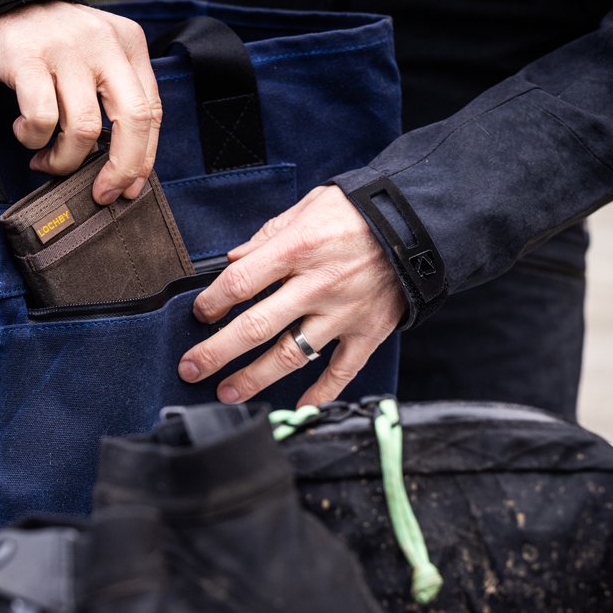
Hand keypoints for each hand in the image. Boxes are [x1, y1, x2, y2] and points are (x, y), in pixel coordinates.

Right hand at [0, 1, 160, 204]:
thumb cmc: (50, 44)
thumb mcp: (96, 58)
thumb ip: (113, 99)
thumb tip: (121, 166)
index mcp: (128, 45)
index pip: (151, 111)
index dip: (143, 158)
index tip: (129, 187)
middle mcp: (103, 44)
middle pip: (131, 119)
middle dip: (121, 168)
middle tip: (102, 192)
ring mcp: (66, 49)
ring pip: (84, 128)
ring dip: (65, 160)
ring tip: (47, 161)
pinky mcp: (28, 58)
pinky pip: (41, 118)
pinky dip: (33, 138)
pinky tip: (25, 133)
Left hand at [177, 185, 407, 406]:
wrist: (422, 223)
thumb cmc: (358, 212)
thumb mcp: (309, 206)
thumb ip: (268, 236)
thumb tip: (233, 260)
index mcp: (299, 248)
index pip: (241, 282)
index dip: (212, 302)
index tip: (199, 314)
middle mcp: (320, 284)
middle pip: (257, 326)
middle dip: (217, 352)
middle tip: (191, 369)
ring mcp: (345, 312)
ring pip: (292, 355)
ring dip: (255, 378)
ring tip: (227, 393)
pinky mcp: (369, 331)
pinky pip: (343, 370)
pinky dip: (322, 392)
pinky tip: (299, 405)